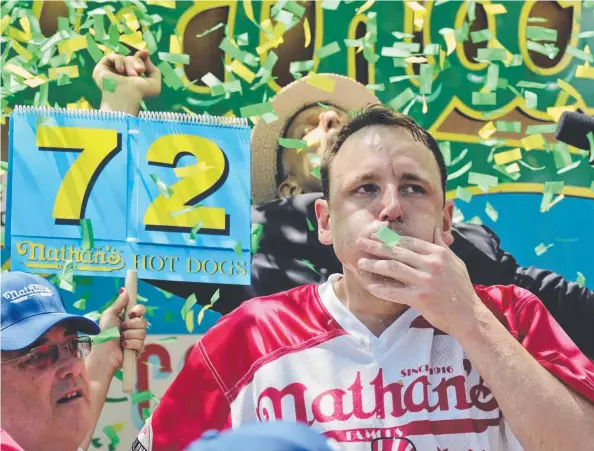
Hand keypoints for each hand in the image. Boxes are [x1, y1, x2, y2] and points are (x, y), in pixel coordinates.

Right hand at [93, 49, 160, 113]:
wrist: (126, 95)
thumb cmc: (141, 93)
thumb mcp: (154, 83)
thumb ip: (154, 69)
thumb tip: (145, 55)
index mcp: (131, 81)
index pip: (135, 63)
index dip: (140, 56)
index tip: (146, 52)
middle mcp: (121, 77)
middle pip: (131, 59)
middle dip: (137, 62)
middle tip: (140, 71)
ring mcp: (110, 73)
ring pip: (124, 58)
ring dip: (130, 64)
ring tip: (132, 75)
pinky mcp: (101, 69)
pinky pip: (112, 56)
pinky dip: (119, 61)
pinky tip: (121, 71)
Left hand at [96, 288, 147, 373]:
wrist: (103, 352)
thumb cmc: (104, 334)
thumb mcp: (109, 315)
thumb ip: (119, 303)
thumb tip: (125, 290)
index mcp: (128, 318)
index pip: (141, 310)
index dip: (138, 311)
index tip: (131, 313)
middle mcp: (134, 328)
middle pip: (144, 321)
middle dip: (131, 324)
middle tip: (122, 328)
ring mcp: (136, 339)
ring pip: (143, 332)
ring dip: (129, 335)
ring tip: (120, 339)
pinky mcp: (138, 349)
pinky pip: (141, 343)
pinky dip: (130, 344)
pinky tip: (123, 346)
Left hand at [356, 228, 488, 337]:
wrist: (468, 315)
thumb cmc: (461, 288)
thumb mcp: (456, 262)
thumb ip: (442, 246)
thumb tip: (435, 229)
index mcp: (438, 253)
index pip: (408, 241)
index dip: (389, 237)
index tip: (375, 234)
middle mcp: (431, 264)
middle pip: (397, 251)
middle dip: (376, 246)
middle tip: (360, 242)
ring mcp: (425, 281)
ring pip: (393, 268)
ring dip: (374, 265)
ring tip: (360, 262)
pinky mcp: (420, 298)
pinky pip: (394, 292)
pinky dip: (380, 289)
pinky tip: (370, 286)